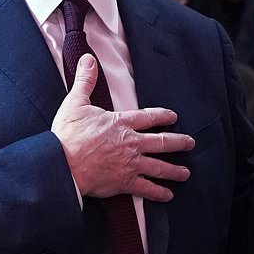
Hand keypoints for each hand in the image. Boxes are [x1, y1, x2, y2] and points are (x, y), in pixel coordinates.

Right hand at [52, 55, 194, 200]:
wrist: (63, 164)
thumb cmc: (68, 135)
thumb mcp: (75, 102)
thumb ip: (86, 80)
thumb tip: (88, 59)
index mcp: (121, 123)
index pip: (149, 117)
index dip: (163, 116)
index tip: (173, 117)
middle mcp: (132, 143)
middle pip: (162, 142)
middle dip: (179, 142)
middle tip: (190, 143)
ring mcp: (131, 164)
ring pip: (160, 167)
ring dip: (175, 170)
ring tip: (185, 173)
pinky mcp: (125, 182)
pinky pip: (147, 188)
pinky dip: (159, 192)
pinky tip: (168, 195)